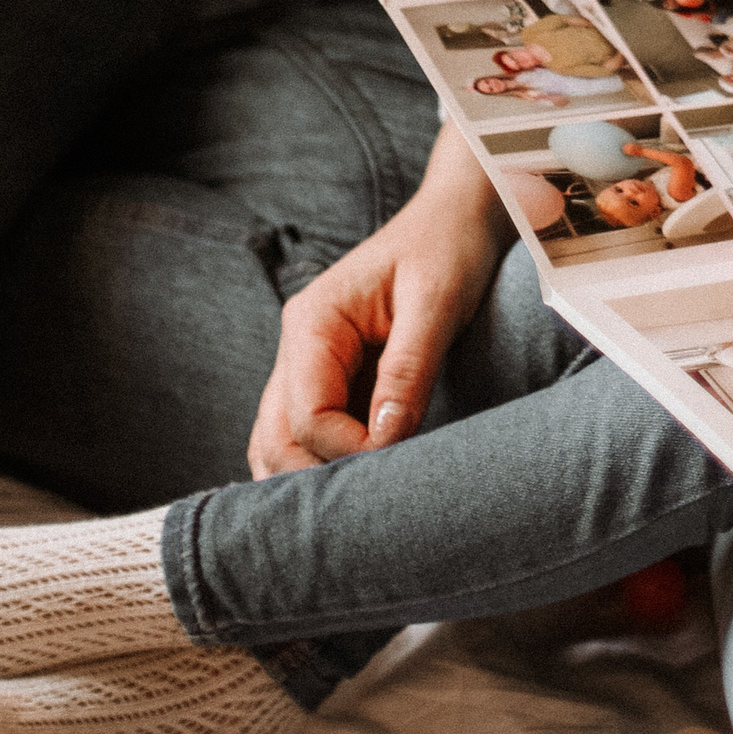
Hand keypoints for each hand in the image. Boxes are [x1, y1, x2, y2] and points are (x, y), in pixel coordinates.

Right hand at [248, 122, 512, 476]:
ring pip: (278, 444)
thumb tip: (383, 441)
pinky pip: (306, 436)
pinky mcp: (332, 380)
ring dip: (308, 481)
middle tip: (374, 509)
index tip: (399, 461)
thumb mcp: (436, 302)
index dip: (347, 452)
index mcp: (312, 324)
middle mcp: (298, 348)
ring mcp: (308, 366)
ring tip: (356, 514)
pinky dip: (319, 467)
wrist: (456, 219)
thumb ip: (407, 369)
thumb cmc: (448, 249)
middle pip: (277, 440)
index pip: (306, 416)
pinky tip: (353, 491)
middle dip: (316, 480)